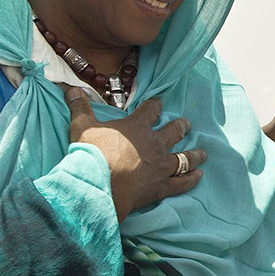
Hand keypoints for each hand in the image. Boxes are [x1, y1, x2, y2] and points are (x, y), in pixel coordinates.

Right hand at [65, 87, 204, 221]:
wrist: (101, 184)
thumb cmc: (92, 154)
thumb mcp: (81, 126)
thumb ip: (79, 107)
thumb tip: (71, 88)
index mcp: (137, 127)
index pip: (151, 110)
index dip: (155, 105)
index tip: (158, 103)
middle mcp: (155, 143)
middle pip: (174, 131)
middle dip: (181, 126)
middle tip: (186, 124)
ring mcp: (162, 166)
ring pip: (185, 157)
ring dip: (195, 154)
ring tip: (203, 152)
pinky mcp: (162, 186)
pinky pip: (182, 182)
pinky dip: (192, 179)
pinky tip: (199, 175)